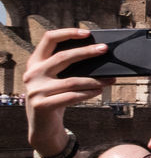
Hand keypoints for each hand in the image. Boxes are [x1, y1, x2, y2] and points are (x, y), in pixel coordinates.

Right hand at [23, 27, 113, 154]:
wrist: (42, 125)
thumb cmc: (55, 97)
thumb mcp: (57, 80)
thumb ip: (67, 69)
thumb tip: (97, 57)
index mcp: (35, 62)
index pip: (49, 39)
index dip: (68, 33)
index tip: (87, 32)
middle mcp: (32, 73)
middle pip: (63, 57)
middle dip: (86, 52)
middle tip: (105, 50)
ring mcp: (35, 90)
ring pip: (71, 81)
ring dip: (94, 80)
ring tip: (110, 79)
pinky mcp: (42, 105)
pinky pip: (71, 96)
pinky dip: (88, 93)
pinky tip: (99, 91)